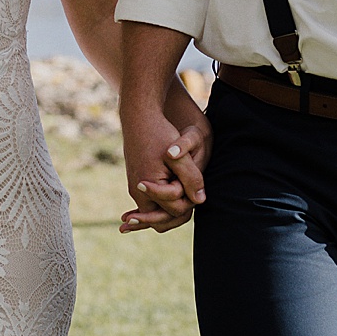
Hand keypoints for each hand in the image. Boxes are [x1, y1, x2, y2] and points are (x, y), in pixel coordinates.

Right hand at [119, 118, 208, 234]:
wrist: (139, 118)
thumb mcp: (178, 157)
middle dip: (181, 209)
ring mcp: (136, 189)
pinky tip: (178, 195)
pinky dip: (164, 203)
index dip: (189, 200)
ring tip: (189, 198)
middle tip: (195, 197)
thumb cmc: (159, 134)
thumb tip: (200, 200)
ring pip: (158, 211)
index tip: (196, 186)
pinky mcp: (138, 183)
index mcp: (146, 189)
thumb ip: (190, 178)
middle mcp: (138, 193)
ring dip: (173, 206)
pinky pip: (153, 201)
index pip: (175, 210)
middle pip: (164, 217)